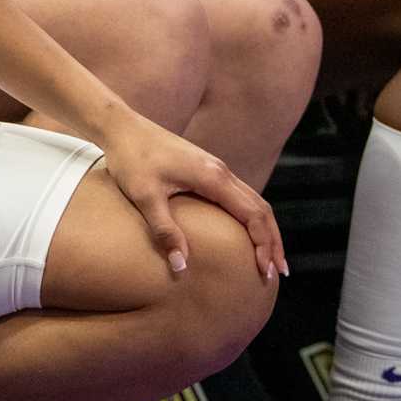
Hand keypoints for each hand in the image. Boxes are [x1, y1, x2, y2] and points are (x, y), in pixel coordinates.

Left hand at [98, 111, 285, 285]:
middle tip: (278, 273)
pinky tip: (244, 232)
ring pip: (253, 200)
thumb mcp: (145, 196)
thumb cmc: (130, 159)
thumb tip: (181, 267)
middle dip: (273, 241)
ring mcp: (215, 167)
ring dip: (265, 229)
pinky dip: (250, 216)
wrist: (122, 127)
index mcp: (213, 177)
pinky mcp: (206, 168)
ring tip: (268, 258)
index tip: (267, 271)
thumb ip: (165, 231)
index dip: (265, 244)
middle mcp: (221, 171)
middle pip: (261, 209)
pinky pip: (239, 195)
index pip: (253, 215)